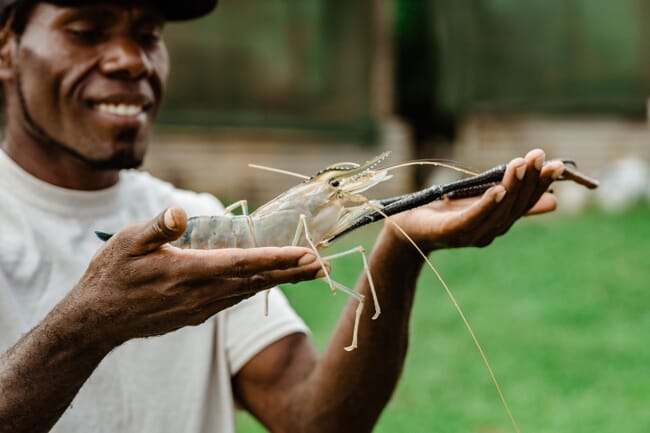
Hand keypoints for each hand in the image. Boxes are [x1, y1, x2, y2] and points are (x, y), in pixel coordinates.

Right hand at [67, 207, 323, 346]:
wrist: (97, 320)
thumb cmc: (111, 274)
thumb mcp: (126, 242)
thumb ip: (157, 228)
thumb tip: (181, 212)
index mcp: (188, 271)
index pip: (243, 263)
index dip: (277, 258)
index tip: (306, 254)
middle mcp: (201, 293)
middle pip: (256, 280)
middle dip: (292, 271)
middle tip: (324, 264)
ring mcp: (201, 307)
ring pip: (249, 291)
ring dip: (281, 281)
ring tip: (308, 272)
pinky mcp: (197, 315)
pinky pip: (235, 299)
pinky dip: (257, 288)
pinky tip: (269, 281)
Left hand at [386, 149, 564, 250]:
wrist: (405, 228)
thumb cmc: (442, 211)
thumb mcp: (481, 200)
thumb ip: (512, 200)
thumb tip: (554, 202)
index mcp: (497, 224)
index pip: (525, 203)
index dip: (541, 184)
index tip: (556, 164)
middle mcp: (488, 233)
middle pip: (515, 206)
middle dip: (530, 181)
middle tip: (540, 156)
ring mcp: (469, 235)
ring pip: (497, 211)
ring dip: (511, 186)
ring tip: (521, 164)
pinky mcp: (450, 232)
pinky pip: (472, 218)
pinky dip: (487, 204)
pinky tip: (498, 189)